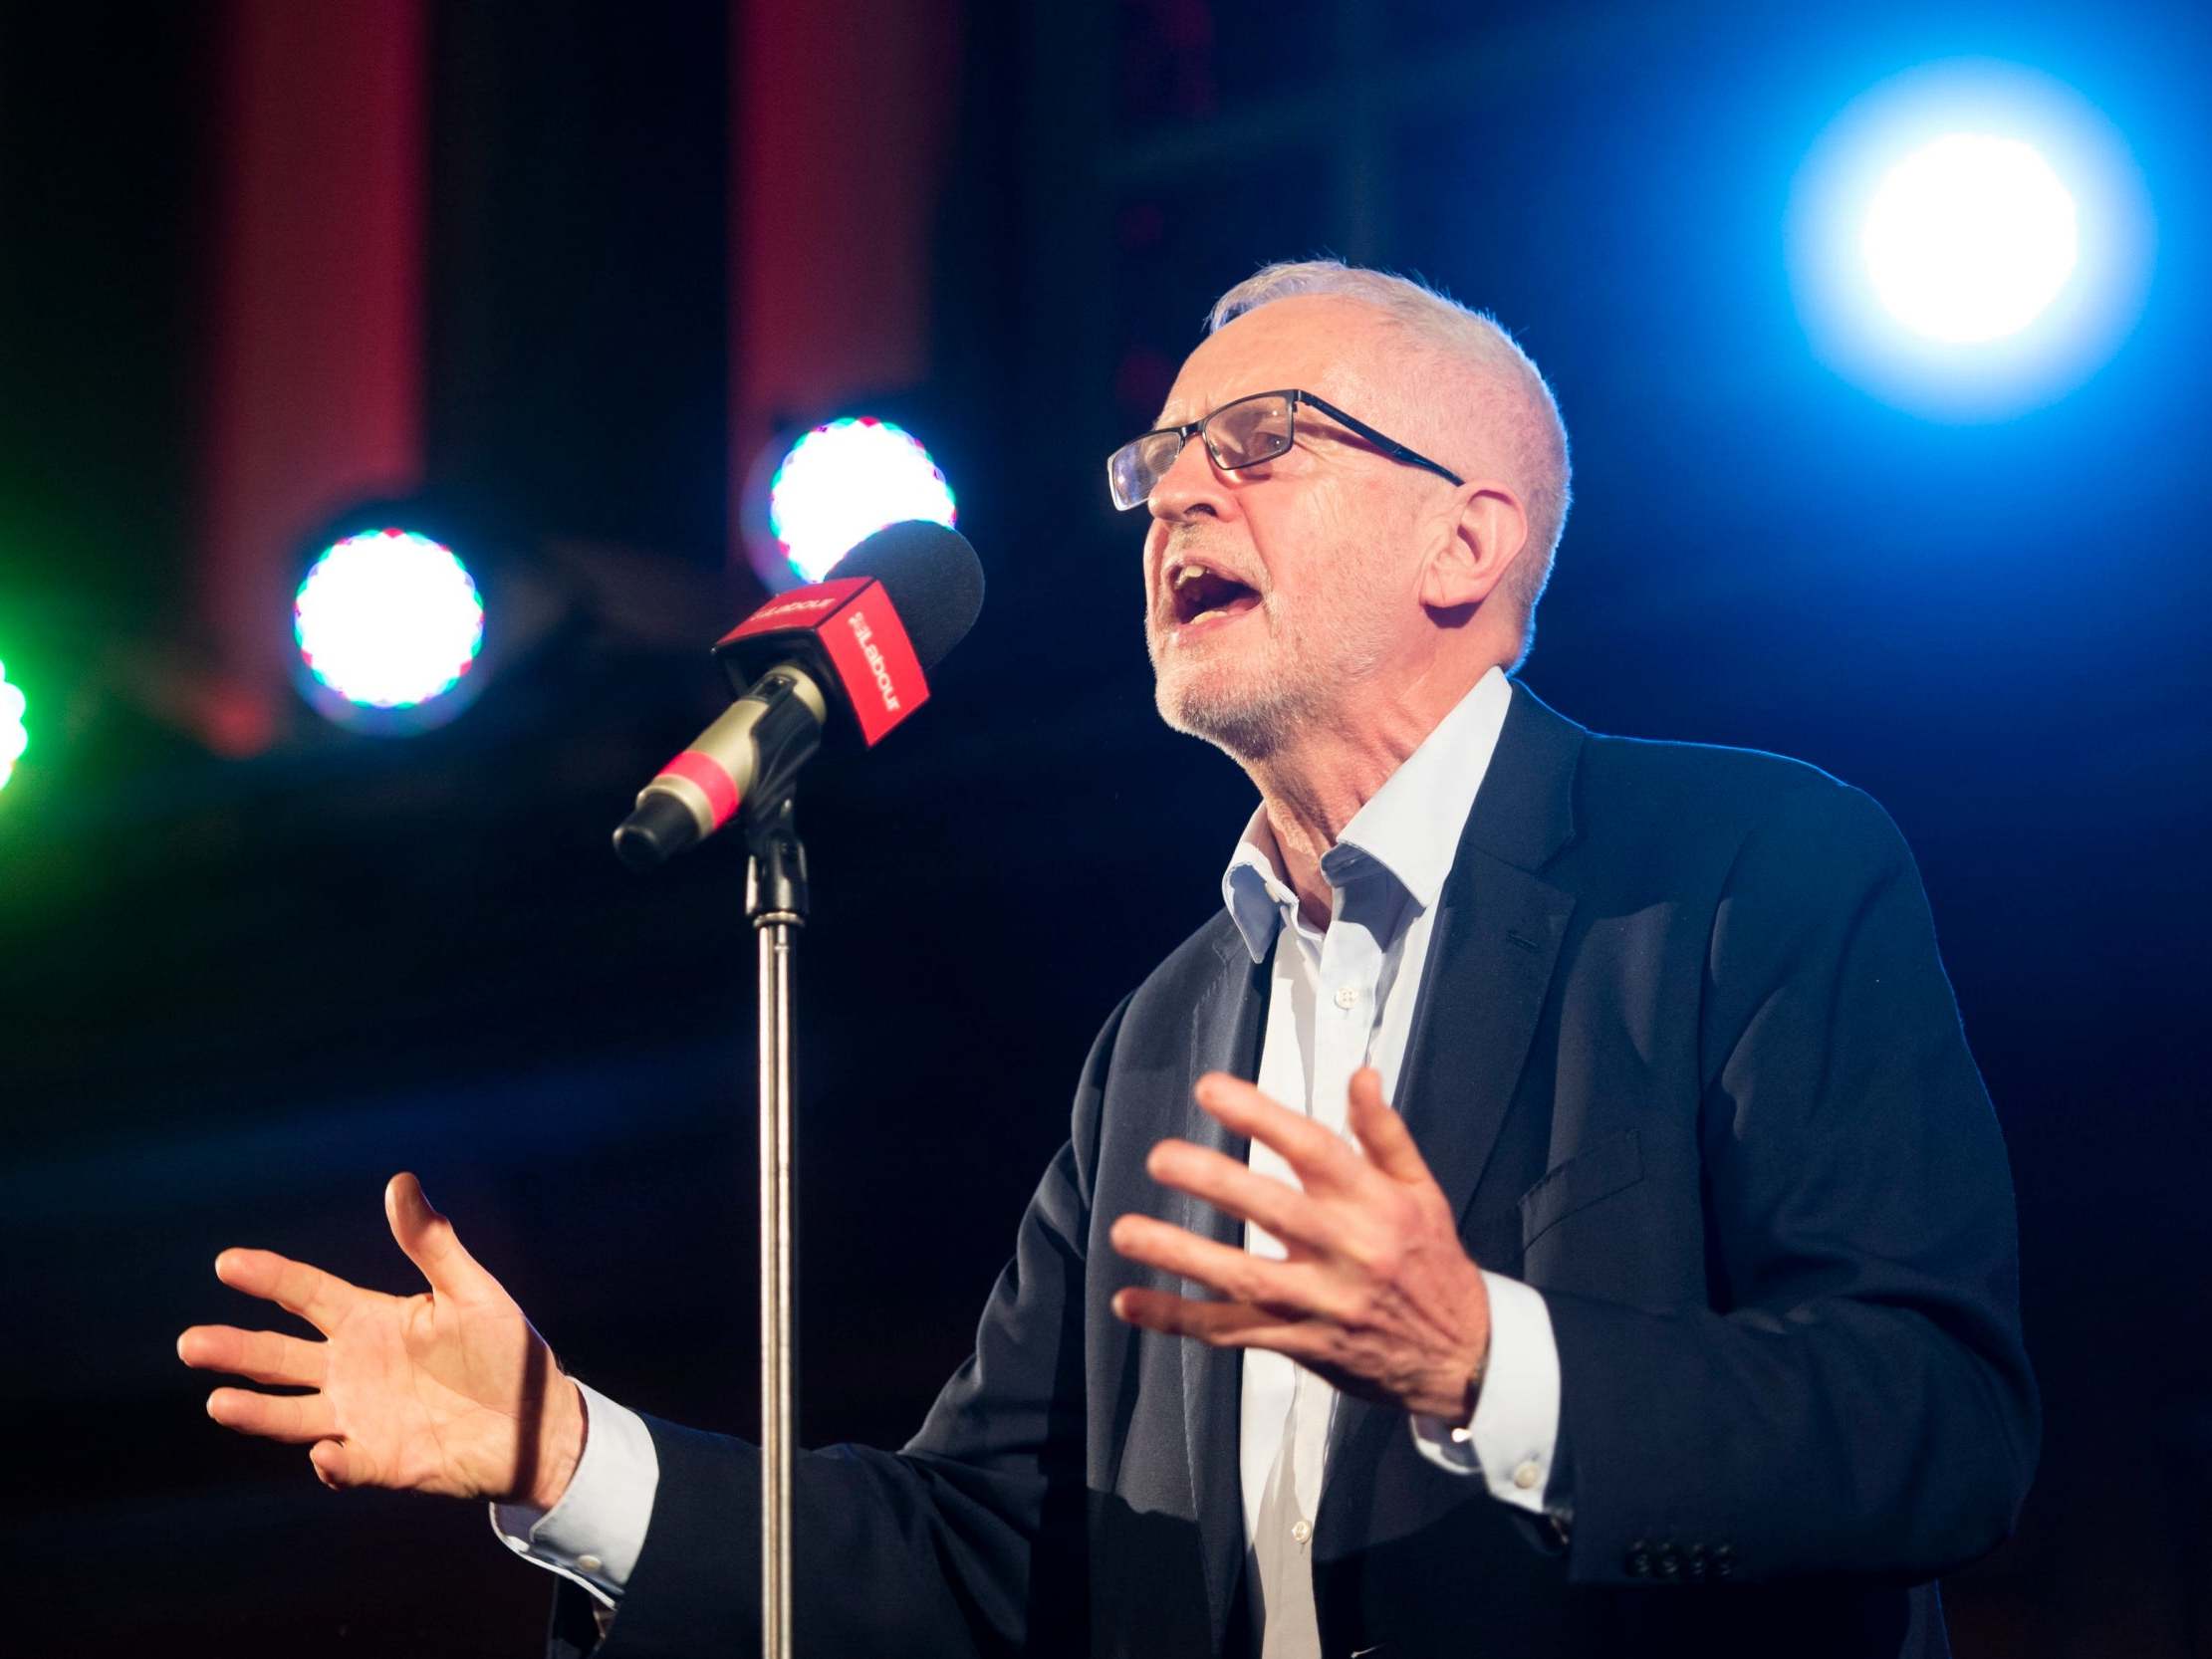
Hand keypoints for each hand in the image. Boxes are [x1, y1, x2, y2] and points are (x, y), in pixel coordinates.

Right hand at [177, 1173, 584, 1508]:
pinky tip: (325, 1453)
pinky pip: (346, 1464)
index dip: (269, 1278)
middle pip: (280, 1358)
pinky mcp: (379, 1461)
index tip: (227, 1263)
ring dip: (256, 1410)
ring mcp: (359, 1417)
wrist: (538, 1422)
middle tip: (191, 1343)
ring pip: (292, 1414)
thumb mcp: (471, 1292)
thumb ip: (432, 1243)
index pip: (307, 1295)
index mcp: (370, 1321)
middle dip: (236, 1350)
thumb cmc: (505, 1351)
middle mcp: (351, 1368)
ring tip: (218, 1402)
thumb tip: (400, 1182)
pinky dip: (332, 1462)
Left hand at [1108, 1068, 1489, 1420]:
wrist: (1463, 1359)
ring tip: (1126, 1232)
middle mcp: (1345, 1250)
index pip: (1312, 1149)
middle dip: (1213, 1182)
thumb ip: (1385, 1133)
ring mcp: (1319, 1302)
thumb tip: (1360, 1075)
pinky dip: (1179, 1319)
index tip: (1209, 1090)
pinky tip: (1131, 1302)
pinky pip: (1231, 1333)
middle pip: (1271, 1210)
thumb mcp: (1423, 1191)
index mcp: (1373, 1203)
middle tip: (1160, 1157)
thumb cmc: (1436, 1264)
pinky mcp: (1300, 1344)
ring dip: (1180, 1256)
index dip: (1260, 1116)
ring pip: (1242, 1278)